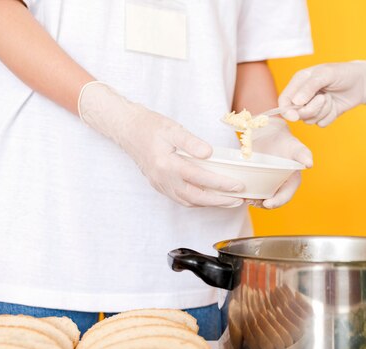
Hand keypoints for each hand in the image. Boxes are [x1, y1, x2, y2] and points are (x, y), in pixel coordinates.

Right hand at [78, 82, 244, 207]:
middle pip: (196, 197)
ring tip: (229, 201)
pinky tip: (209, 198)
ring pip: (189, 201)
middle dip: (219, 201)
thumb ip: (191, 141)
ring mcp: (160, 185)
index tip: (238, 186)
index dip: (221, 185)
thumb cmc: (149, 126)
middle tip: (238, 200)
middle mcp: (163, 179)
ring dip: (210, 204)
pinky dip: (198, 201)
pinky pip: (181, 199)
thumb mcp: (172, 128)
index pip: (200, 178)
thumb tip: (209, 153)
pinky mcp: (160, 186)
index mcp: (167, 164)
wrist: (127, 130)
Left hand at [248, 118, 312, 208]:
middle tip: (251, 201)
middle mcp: (281, 186)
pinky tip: (240, 193)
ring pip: (261, 198)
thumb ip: (303, 154)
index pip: (285, 197)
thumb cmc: (286, 141)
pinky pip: (253, 191)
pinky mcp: (258, 181)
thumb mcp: (296, 146)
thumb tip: (309, 164)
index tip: (267, 204)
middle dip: (261, 204)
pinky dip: (247, 193)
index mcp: (292, 182)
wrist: (270, 134)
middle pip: (272, 201)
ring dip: (253, 201)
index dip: (277, 202)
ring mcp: (268, 185)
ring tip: (245, 198)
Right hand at [278, 60, 365, 126]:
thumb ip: (309, 87)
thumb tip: (295, 102)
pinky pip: (321, 123)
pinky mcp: (324, 114)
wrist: (362, 82)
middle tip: (324, 98)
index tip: (295, 116)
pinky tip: (335, 105)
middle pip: (296, 113)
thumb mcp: (326, 74)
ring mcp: (313, 106)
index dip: (286, 110)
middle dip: (311, 109)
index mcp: (299, 82)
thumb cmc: (344, 73)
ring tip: (331, 98)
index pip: (284, 99)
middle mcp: (304, 95)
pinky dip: (330, 116)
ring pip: (309, 120)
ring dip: (322, 111)